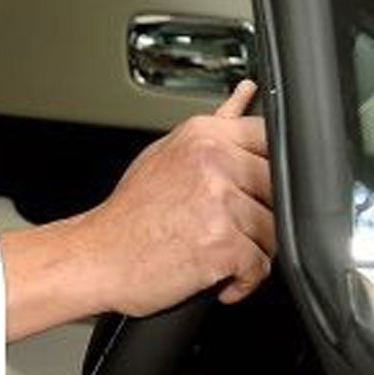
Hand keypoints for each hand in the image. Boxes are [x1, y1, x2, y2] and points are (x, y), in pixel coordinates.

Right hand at [86, 79, 272, 314]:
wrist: (94, 258)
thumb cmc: (126, 216)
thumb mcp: (165, 155)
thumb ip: (214, 127)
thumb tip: (244, 93)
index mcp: (203, 137)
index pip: (270, 139)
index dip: (269, 171)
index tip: (253, 190)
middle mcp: (213, 163)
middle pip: (279, 190)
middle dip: (259, 216)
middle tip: (223, 228)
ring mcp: (219, 203)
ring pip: (274, 232)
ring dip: (250, 251)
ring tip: (212, 252)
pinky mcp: (222, 245)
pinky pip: (261, 267)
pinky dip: (241, 281)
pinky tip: (213, 274)